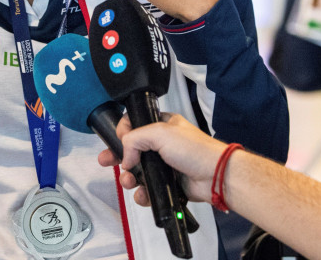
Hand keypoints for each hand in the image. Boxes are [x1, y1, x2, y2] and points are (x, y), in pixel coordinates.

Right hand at [98, 113, 226, 206]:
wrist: (215, 176)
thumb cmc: (192, 149)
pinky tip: (142, 194)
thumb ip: (135, 139)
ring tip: (128, 182)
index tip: (117, 140)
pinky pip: (148, 189)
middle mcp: (162, 144)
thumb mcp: (159, 132)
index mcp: (162, 125)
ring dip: (128, 178)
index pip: (135, 125)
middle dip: (117, 156)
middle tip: (105, 161)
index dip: (123, 132)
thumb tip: (126, 158)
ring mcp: (165, 165)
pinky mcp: (168, 184)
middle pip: (132, 150)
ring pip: (138, 172)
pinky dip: (142, 193)